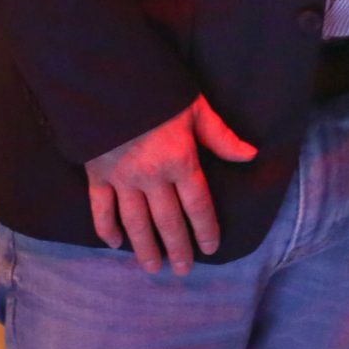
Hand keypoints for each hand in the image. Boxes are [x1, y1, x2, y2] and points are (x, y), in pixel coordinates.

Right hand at [85, 96, 257, 274]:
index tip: (211, 248)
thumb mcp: (195, 107)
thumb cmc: (157, 89)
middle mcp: (151, 176)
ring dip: (145, 248)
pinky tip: (114, 244)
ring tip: (153, 267)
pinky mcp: (97, 174)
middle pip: (167, 221)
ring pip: (135, 222)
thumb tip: (251, 155)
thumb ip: (221, 136)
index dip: (205, 229)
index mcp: (180, 160)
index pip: (198, 204)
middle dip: (177, 248)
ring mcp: (122, 178)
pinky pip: (101, 209)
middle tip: (183, 271)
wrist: (108, 77)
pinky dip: (106, 228)